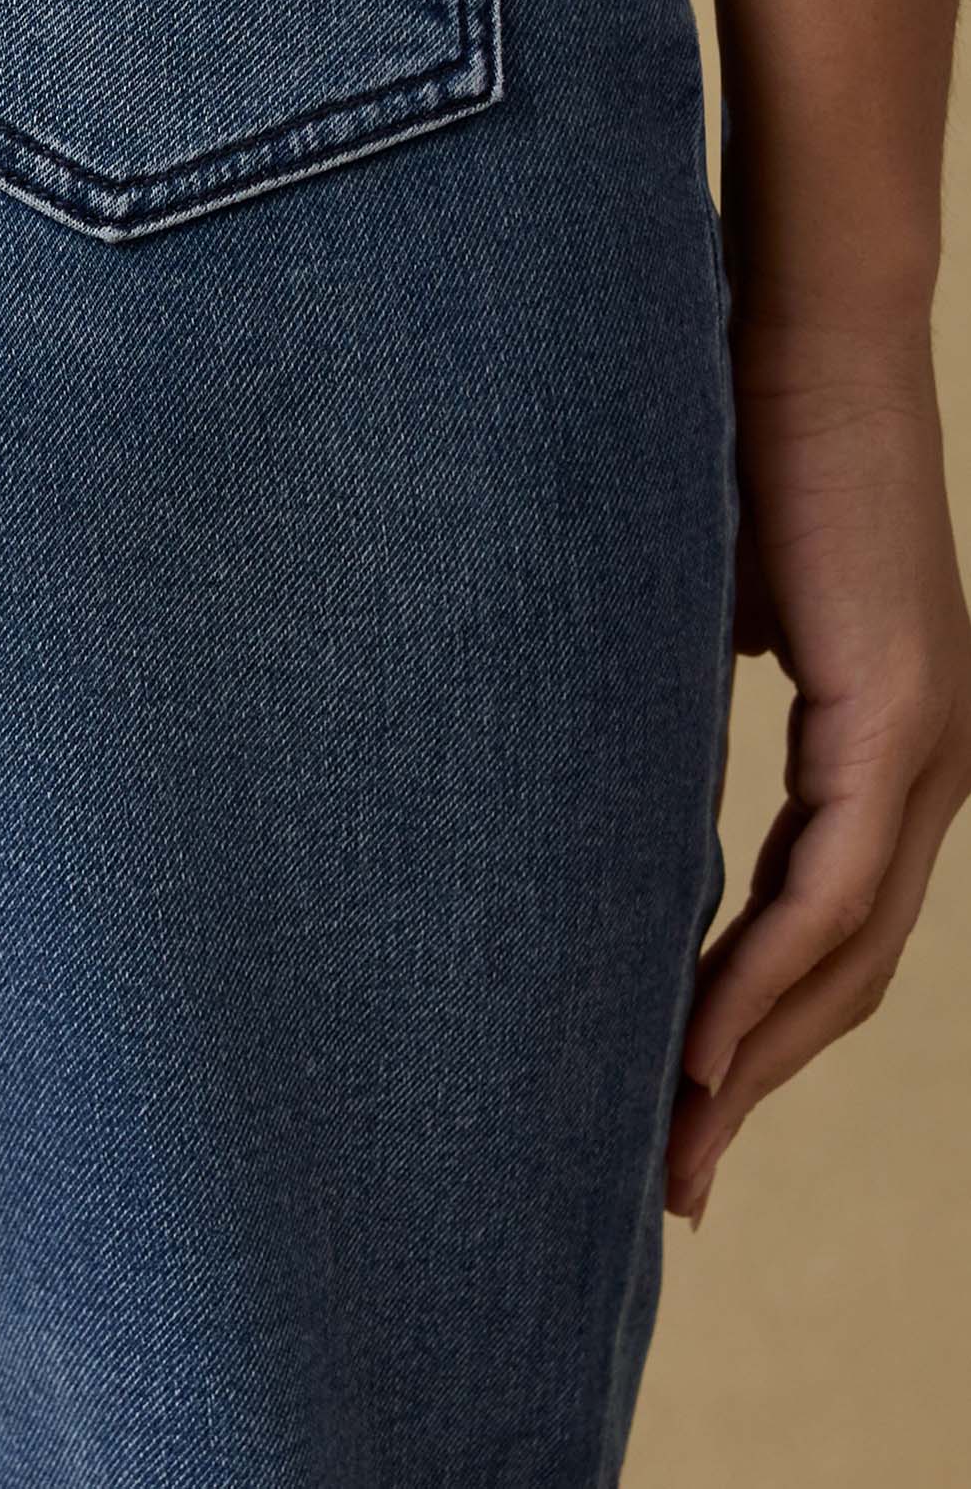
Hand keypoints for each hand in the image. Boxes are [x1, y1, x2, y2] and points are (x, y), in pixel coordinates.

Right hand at [666, 308, 970, 1223]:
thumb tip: (568, 775)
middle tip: (663, 1182)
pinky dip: (763, 978)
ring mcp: (928, 743)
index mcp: (879, 739)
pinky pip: (834, 889)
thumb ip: (663, 700)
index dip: (744, 1028)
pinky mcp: (904, 715)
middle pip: (843, 976)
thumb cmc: (721, 427)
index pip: (820, 926)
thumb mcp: (683, 605)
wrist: (799, 315)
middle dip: (745, 1084)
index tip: (663, 1114)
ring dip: (750, 1060)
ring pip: (845, 955)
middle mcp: (928, 759)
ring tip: (667, 1145)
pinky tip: (694, 1045)